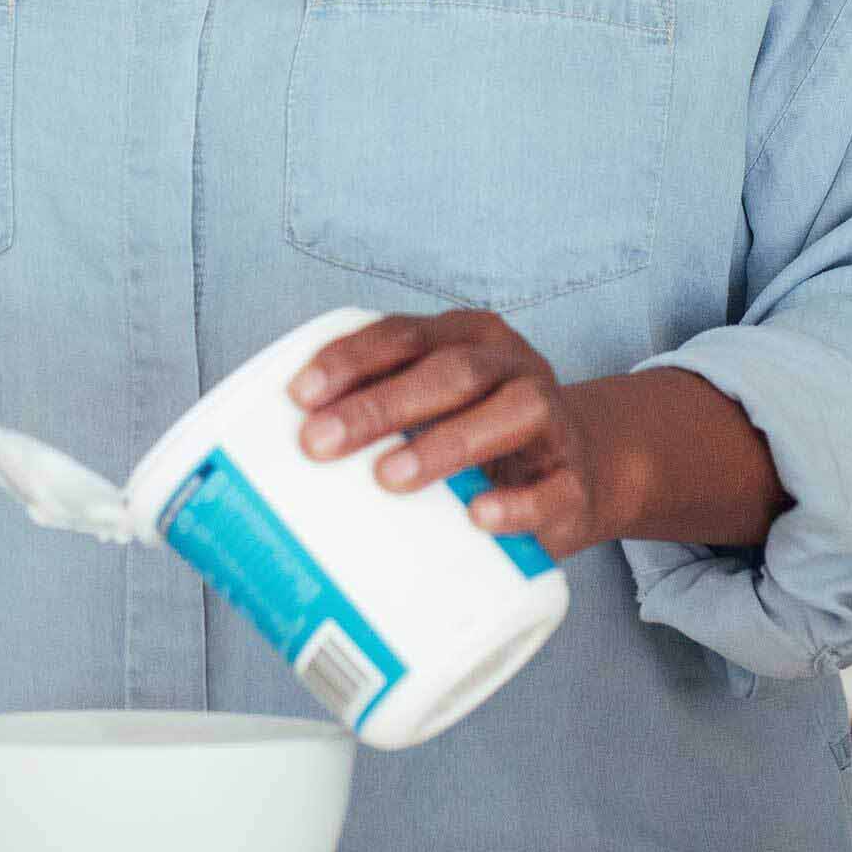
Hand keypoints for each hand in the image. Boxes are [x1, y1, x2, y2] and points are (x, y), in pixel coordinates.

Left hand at [287, 310, 785, 550]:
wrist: (585, 471)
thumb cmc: (479, 439)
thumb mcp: (433, 410)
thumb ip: (374, 417)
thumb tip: (266, 465)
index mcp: (467, 340)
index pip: (402, 335)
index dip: (350, 359)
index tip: (299, 394)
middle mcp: (511, 368)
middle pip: (448, 372)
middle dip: (379, 406)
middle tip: (317, 444)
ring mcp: (551, 422)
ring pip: (506, 415)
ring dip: (444, 444)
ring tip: (388, 479)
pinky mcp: (575, 485)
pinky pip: (551, 491)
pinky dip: (514, 505)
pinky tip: (477, 516)